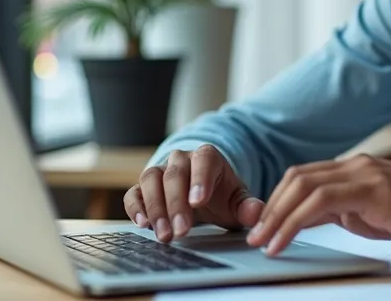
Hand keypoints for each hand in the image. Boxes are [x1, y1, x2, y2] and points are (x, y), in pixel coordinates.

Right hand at [124, 144, 263, 242]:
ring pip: (151, 179)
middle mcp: (181, 159)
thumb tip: (256, 212)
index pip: (204, 160)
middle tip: (182, 231)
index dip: (200, 179)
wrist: (203, 195)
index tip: (199, 202)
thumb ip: (247, 207)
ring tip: (164, 234)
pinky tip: (142, 224)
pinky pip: (134, 192)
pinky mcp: (143, 187)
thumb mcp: (237, 201)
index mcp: (208, 157)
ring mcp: (160, 171)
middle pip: (175, 174)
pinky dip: (136, 206)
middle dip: (177, 204)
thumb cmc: (222, 196)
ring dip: (156, 208)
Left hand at [245, 154, 390, 255]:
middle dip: (269, 209)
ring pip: (304, 186)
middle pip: (297, 178)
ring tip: (263, 242)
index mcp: (359, 169)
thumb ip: (350, 211)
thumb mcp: (380, 215)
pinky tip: (286, 240)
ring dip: (277, 216)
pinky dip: (296, 221)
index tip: (263, 228)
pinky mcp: (376, 189)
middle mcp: (359, 164)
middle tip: (254, 237)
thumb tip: (321, 220)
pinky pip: (322, 200)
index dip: (277, 202)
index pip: (305, 178)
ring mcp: (367, 173)